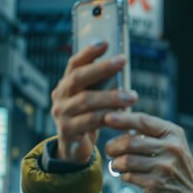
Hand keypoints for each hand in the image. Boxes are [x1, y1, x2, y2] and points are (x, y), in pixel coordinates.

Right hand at [50, 42, 137, 163]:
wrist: (74, 149)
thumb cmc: (88, 119)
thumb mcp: (92, 99)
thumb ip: (100, 85)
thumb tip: (121, 64)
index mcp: (66, 85)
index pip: (74, 64)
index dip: (88, 52)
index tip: (106, 43)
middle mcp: (60, 96)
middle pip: (79, 78)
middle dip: (102, 68)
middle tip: (123, 61)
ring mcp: (62, 114)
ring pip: (87, 101)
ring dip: (111, 97)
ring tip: (132, 96)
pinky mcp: (67, 131)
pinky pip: (90, 121)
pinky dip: (107, 117)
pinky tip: (122, 115)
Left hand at [104, 111, 192, 192]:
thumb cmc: (176, 169)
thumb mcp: (173, 145)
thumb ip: (151, 133)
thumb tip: (119, 119)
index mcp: (174, 133)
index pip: (143, 121)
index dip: (122, 119)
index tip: (106, 117)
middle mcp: (172, 148)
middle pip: (130, 142)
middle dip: (113, 146)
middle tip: (109, 150)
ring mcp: (165, 167)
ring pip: (126, 160)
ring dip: (116, 163)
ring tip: (117, 165)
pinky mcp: (157, 183)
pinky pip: (129, 176)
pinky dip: (124, 176)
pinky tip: (128, 175)